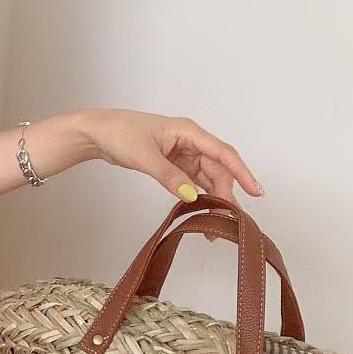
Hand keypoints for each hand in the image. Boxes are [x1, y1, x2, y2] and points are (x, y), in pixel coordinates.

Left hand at [79, 108, 262, 221]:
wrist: (96, 132)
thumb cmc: (120, 134)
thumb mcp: (145, 156)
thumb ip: (169, 177)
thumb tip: (192, 196)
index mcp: (188, 132)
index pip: (223, 153)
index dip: (242, 173)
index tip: (256, 192)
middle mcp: (190, 141)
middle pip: (217, 169)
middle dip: (225, 193)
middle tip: (226, 219)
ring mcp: (182, 153)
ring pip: (207, 177)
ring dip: (213, 196)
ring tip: (216, 221)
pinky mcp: (173, 163)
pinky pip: (193, 180)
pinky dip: (198, 194)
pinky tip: (201, 210)